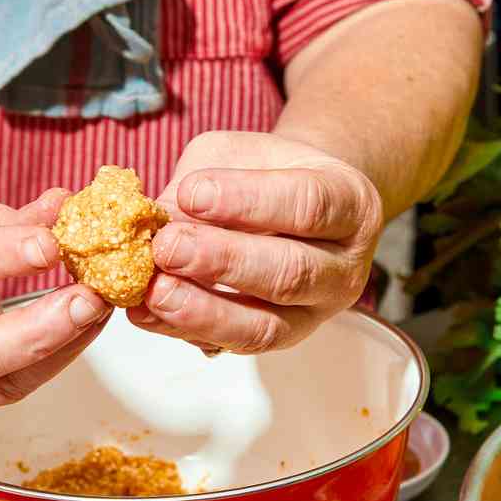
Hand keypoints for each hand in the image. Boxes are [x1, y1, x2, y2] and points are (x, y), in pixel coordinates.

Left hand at [130, 131, 382, 353]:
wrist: (295, 206)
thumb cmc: (270, 173)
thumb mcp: (243, 154)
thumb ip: (206, 179)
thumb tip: (158, 221)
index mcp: (351, 204)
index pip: (308, 205)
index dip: (248, 201)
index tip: (192, 193)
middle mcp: (345, 265)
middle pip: (292, 272)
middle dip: (223, 262)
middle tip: (168, 247)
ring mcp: (317, 311)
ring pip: (268, 325)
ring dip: (205, 311)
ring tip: (157, 291)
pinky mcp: (281, 339)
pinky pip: (236, 345)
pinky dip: (187, 330)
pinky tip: (150, 312)